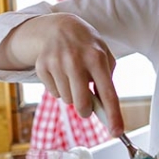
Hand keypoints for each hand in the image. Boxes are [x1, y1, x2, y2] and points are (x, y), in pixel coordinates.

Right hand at [0, 13, 123, 132]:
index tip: (117, 132)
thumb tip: (105, 109)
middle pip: (81, 104)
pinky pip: (54, 93)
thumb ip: (107, 80)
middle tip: (86, 106)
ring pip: (66, 100)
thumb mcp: (103, 54)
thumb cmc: (86, 45)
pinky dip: (59, 89)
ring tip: (72, 77)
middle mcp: (76, 60)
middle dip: (85, 110)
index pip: (107, 92)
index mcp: (97, 58)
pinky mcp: (42, 66)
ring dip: (72, 95)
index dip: (113, 115)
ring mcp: (56, 63)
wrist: (58, 27)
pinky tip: (60, 73)